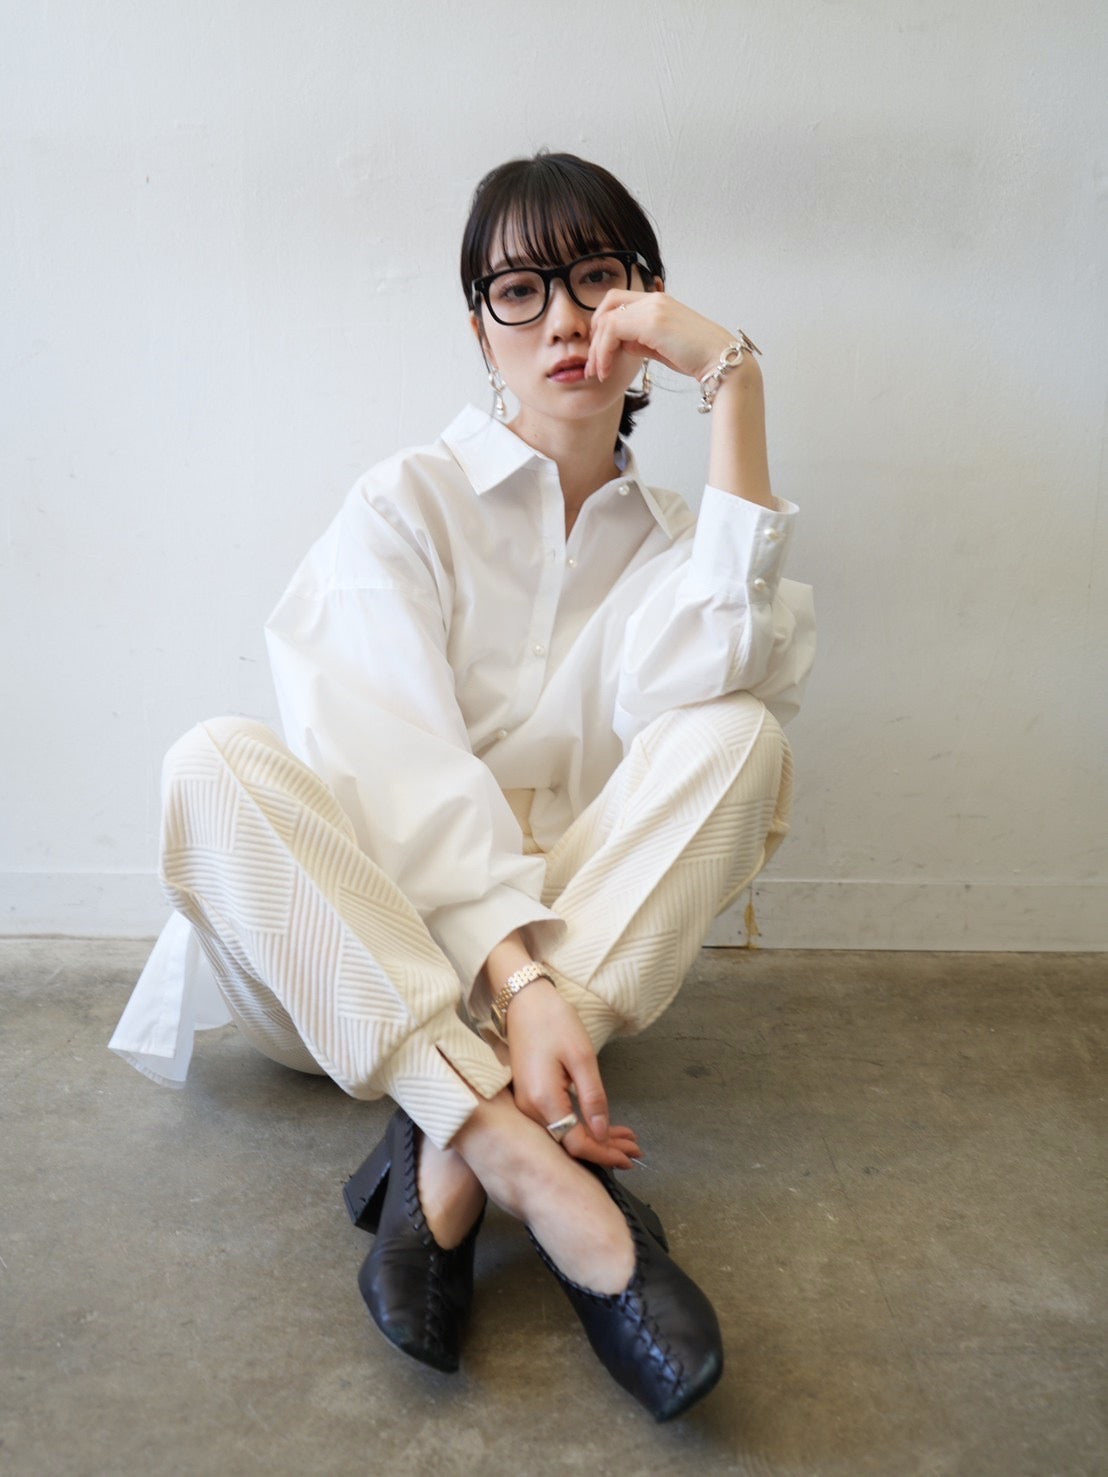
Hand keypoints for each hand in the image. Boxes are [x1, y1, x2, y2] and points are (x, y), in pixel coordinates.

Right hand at [505, 980, 641, 1170]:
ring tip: (626, 1140)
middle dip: (605, 1149)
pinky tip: (602, 1126)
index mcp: (543, 1100)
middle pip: (570, 1143)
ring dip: (596, 1138)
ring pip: (565, 1134)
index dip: (604, 1154)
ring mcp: (527, 1104)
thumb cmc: (554, 1022)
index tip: (630, 1157)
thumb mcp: (582, 1057)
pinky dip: (582, 1126)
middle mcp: (530, 1109)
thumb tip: (602, 1134)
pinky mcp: (530, 1096)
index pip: (576, 1143)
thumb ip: (593, 1098)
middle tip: (636, 1150)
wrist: (524, 1001)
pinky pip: (558, 1121)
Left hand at [584, 288, 757, 389]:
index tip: (600, 355)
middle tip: (593, 365)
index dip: (602, 326)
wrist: (723, 362)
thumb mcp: (663, 348)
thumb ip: (641, 342)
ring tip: (598, 373)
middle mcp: (654, 299)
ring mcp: (653, 308)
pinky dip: (604, 352)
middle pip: (607, 305)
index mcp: (658, 302)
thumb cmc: (698, 359)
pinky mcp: (652, 321)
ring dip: (597, 350)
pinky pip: (612, 331)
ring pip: (606, 320)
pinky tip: (607, 371)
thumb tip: (621, 344)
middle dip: (594, 336)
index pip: (617, 302)